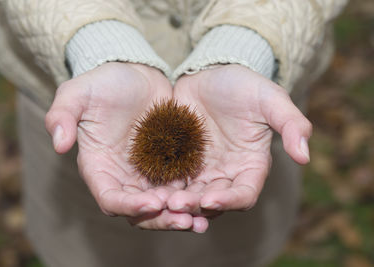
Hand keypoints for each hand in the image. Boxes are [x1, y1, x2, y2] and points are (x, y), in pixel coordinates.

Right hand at [45, 63, 207, 232]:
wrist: (134, 73)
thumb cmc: (103, 83)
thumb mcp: (78, 92)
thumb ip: (61, 115)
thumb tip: (58, 145)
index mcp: (99, 167)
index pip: (110, 198)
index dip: (128, 206)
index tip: (153, 203)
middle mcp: (122, 176)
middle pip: (139, 211)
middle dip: (161, 219)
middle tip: (186, 220)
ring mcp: (147, 173)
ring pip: (163, 205)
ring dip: (180, 214)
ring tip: (202, 218)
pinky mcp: (169, 164)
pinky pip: (181, 187)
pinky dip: (192, 196)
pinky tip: (212, 198)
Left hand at [167, 64, 311, 214]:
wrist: (212, 73)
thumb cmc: (244, 85)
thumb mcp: (270, 99)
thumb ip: (292, 124)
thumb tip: (305, 157)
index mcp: (251, 165)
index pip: (244, 194)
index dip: (229, 200)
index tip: (210, 199)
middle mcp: (226, 174)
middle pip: (213, 201)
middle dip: (196, 206)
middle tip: (175, 204)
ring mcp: (201, 170)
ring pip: (190, 196)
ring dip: (176, 204)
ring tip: (159, 202)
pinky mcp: (179, 162)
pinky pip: (170, 181)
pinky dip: (161, 189)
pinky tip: (147, 191)